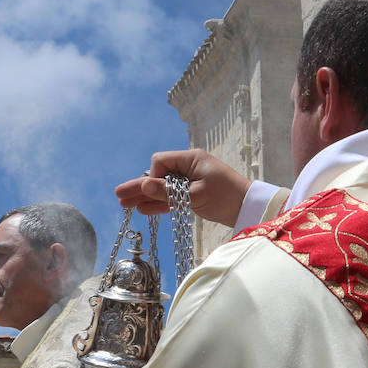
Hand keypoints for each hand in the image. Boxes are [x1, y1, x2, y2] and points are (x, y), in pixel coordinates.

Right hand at [113, 149, 250, 226]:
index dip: (154, 176)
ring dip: (145, 197)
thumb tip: (143, 186)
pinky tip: (142, 209)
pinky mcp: (192, 194)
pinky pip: (170, 198)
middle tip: (118, 195)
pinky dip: (158, 204)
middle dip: (139, 187)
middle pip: (157, 175)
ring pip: (161, 188)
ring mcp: (189, 181)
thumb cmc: (226, 197)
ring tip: (124, 205)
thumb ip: (168, 192)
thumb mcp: (195, 195)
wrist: (248, 208)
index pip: (160, 162)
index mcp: (190, 159)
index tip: (157, 191)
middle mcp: (187, 167)